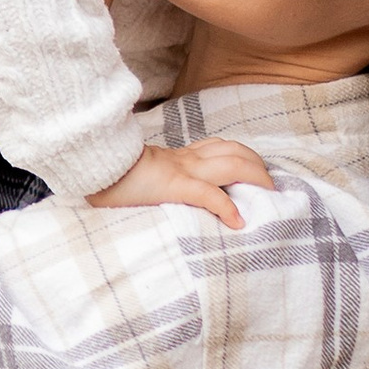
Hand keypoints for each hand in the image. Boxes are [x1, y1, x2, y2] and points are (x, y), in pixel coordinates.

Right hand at [87, 138, 274, 230]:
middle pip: (235, 151)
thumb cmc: (116, 175)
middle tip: (271, 187)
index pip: (220, 147)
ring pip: (231, 164)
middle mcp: (187, 159)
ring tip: (268, 197)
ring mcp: (182, 170)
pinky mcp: (174, 186)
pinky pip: (208, 194)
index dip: (243, 156)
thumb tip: (165, 196)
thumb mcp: (145, 176)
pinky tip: (238, 222)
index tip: (257, 171)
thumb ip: (161, 180)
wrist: (97, 166)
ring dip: (255, 179)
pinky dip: (227, 208)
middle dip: (259, 167)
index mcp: (180, 157)